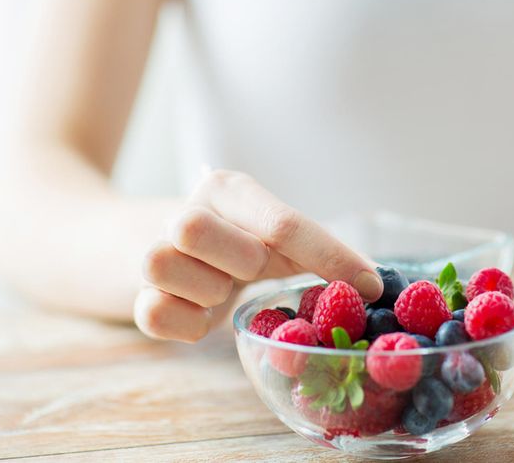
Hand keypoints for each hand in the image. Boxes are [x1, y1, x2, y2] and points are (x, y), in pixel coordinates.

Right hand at [134, 170, 382, 341]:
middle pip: (196, 228)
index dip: (331, 257)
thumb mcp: (270, 237)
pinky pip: (155, 314)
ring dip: (207, 292)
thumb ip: (318, 253)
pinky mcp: (135, 296)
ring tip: (219, 289)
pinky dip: (186, 324)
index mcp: (230, 190)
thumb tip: (378, 281)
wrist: (136, 247)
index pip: (283, 222)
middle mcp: (186, 209)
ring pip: (167, 265)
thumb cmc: (228, 244)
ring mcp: (150, 251)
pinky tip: (197, 313)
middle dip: (236, 260)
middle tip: (248, 269)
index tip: (371, 286)